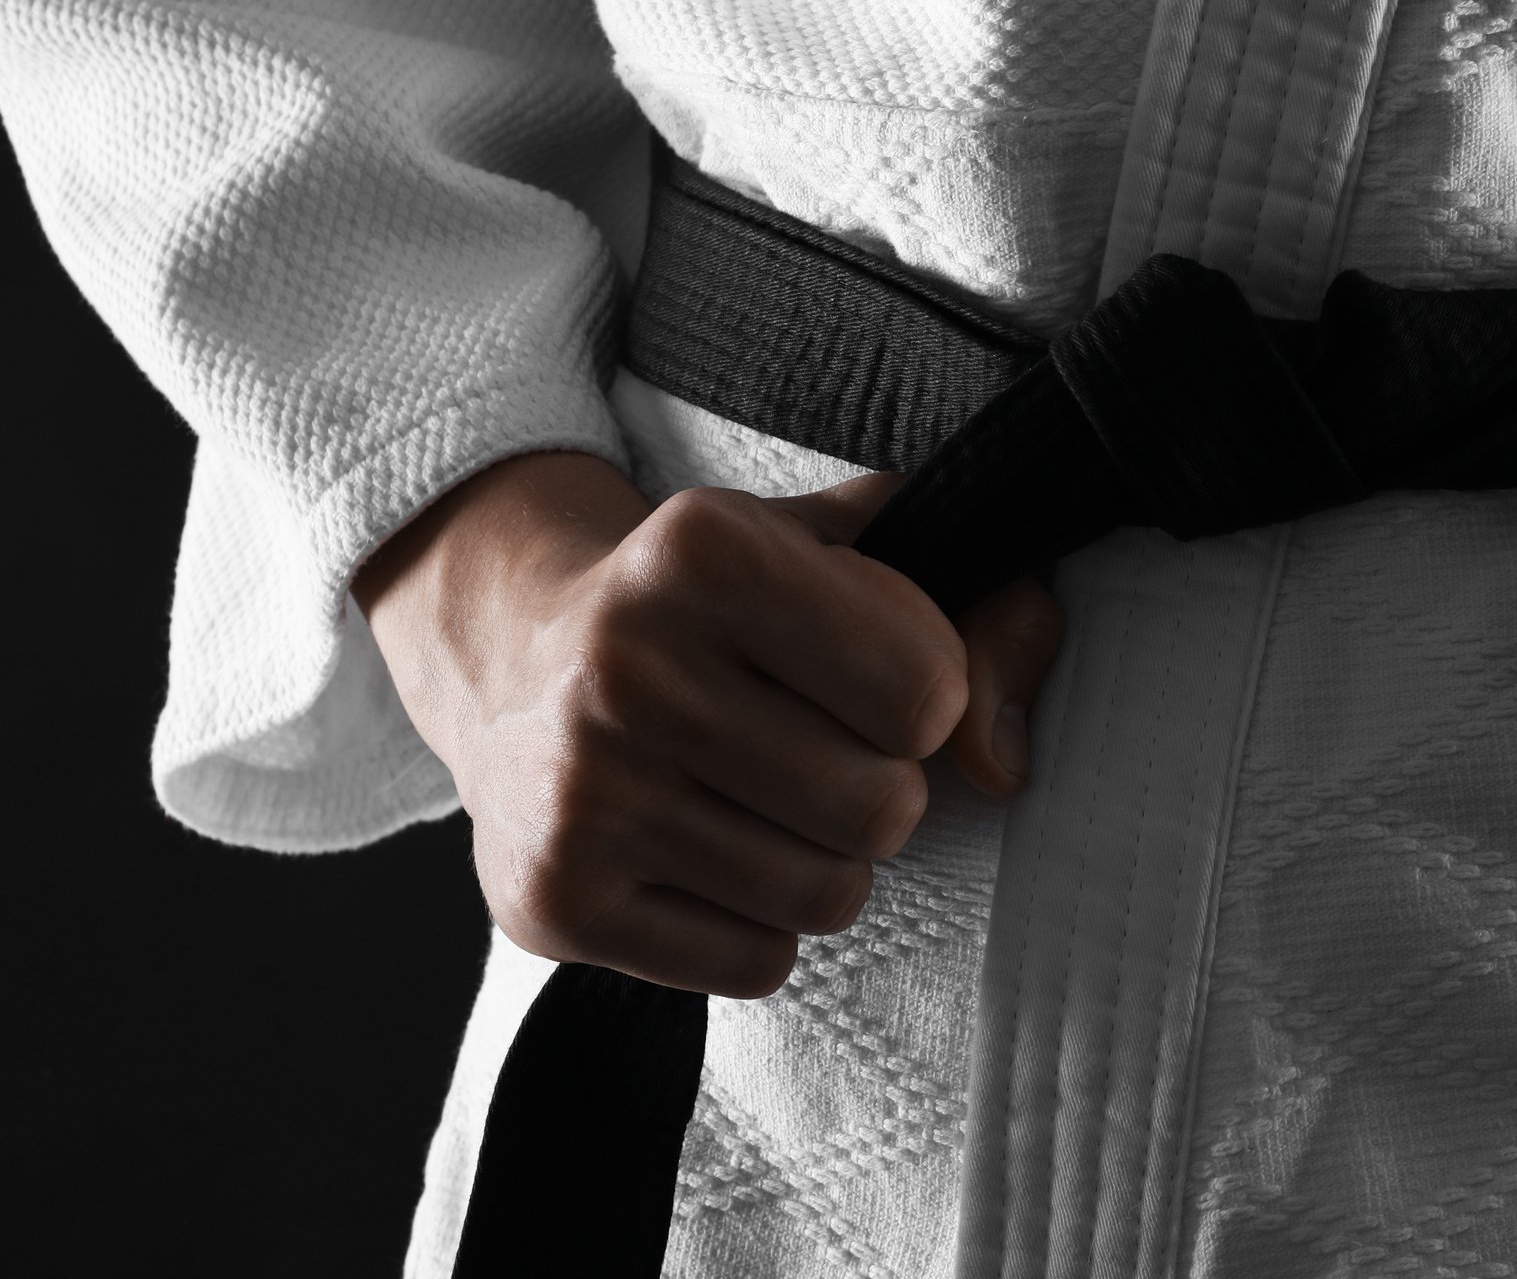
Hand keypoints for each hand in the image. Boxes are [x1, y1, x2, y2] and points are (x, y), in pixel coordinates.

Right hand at [354, 451, 1062, 997]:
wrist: (512, 658)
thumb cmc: (725, 608)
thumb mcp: (853, 553)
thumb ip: (988, 614)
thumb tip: (1005, 762)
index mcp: (706, 551)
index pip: (926, 691)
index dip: (929, 697)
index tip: (873, 679)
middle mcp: (629, 666)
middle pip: (881, 809)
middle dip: (884, 791)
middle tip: (824, 755)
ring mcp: (582, 792)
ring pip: (826, 897)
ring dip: (830, 864)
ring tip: (770, 805)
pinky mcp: (554, 900)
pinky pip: (755, 965)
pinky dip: (762, 927)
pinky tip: (711, 856)